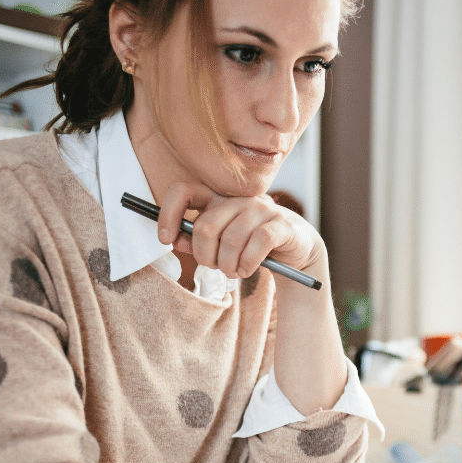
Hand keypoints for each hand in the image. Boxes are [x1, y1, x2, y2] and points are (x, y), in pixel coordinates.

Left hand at [156, 182, 324, 278]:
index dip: (169, 214)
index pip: (184, 190)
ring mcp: (262, 209)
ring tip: (233, 272)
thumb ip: (197, 239)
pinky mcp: (280, 225)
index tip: (166, 240)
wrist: (295, 247)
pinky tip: (247, 269)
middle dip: (205, 256)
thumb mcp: (221, 241)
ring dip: (227, 266)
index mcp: (218, 198)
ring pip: (231, 239)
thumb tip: (176, 240)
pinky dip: (247, 264)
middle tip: (214, 266)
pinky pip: (257, 244)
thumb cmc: (252, 244)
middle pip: (205, 226)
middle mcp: (238, 199)